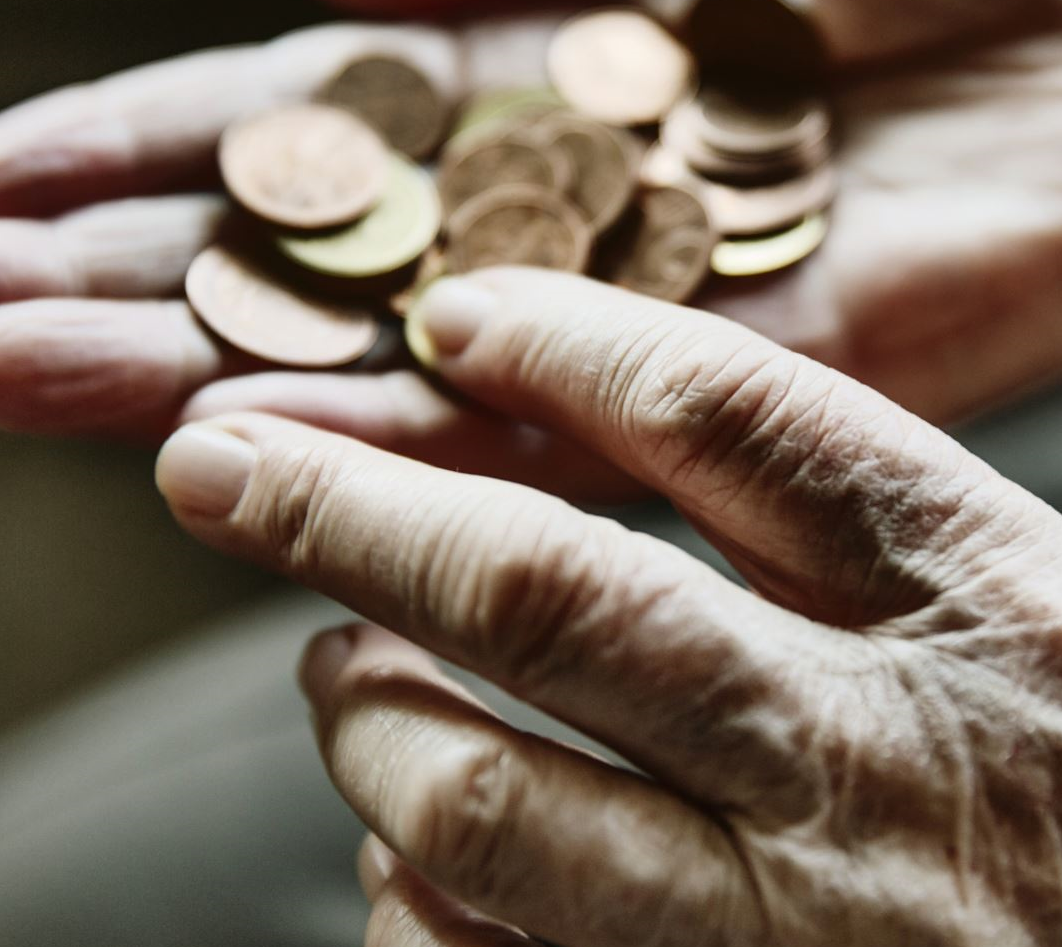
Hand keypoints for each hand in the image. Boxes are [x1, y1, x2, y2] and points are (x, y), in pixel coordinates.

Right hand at [0, 0, 1061, 456]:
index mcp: (556, 92)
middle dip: (119, 270)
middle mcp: (568, 222)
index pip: (305, 130)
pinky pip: (548, 421)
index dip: (135, 148)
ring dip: (205, 365)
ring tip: (12, 367)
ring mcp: (646, 313)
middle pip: (311, 257)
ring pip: (391, 359)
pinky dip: (400, 438)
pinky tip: (258, 451)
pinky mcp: (756, 386)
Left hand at [155, 268, 1061, 945]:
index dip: (561, 344)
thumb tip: (597, 432)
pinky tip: (416, 863)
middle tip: (219, 463)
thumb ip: (846, 522)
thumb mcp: (1024, 601)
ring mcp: (796, 933)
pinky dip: (416, 901)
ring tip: (337, 674)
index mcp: (964, 593)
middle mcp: (866, 758)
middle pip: (544, 592)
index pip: (723, 413)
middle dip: (346, 513)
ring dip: (368, 723)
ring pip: (488, 804)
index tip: (448, 316)